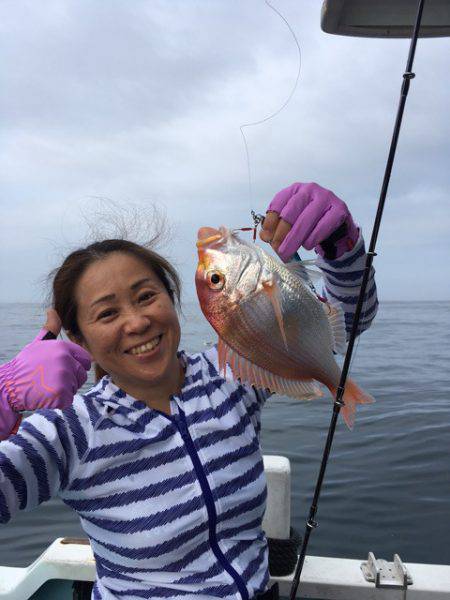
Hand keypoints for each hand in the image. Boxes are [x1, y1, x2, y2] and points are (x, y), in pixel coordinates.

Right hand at [0, 309, 90, 436]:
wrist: (10, 385)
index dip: (76, 367)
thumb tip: (52, 310)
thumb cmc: (26, 365)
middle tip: (50, 379)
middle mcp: (65, 359)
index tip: (61, 369)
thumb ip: (51, 328)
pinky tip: (45, 396)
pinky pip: (68, 400)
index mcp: (63, 347)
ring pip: (75, 388)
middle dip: (70, 380)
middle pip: (82, 375)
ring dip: (64, 391)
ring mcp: (63, 376)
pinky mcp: (60, 393)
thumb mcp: (38, 343)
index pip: (85, 359)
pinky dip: (59, 402)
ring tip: (46, 386)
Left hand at [260, 182, 358, 261]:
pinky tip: (307, 246)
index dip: (270, 221)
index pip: (278, 203)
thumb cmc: (312, 224)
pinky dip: (312, 239)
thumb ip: (277, 227)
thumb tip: (265, 236)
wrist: (338, 228)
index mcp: (295, 190)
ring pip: (304, 222)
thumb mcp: (293, 222)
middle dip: (281, 235)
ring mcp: (325, 198)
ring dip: (294, 241)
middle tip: (278, 251)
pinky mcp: (339, 210)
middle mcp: (309, 190)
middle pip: (289, 214)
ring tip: (288, 253)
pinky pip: (322, 227)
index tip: (266, 237)